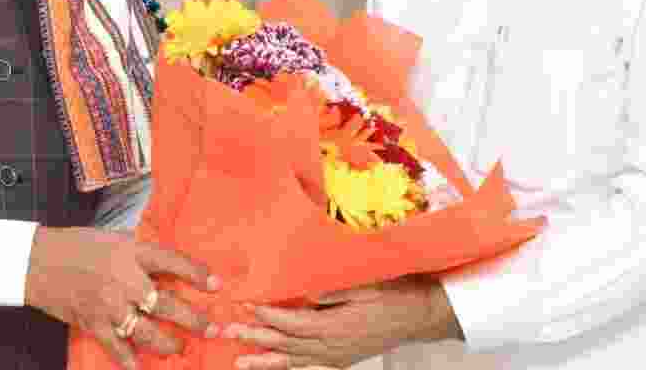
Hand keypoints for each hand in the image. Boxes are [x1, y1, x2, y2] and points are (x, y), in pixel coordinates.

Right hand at [25, 226, 221, 368]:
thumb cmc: (77, 245)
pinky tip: (140, 368)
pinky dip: (129, 360)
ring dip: (168, 343)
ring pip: (147, 331)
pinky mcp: (93, 323)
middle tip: (213, 329)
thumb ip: (140, 253)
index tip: (216, 285)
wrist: (36, 261)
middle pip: (166, 303)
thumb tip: (168, 267)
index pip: (172, 262)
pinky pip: (116, 347)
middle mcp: (124, 280)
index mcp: (131, 252)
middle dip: (194, 319)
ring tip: (180, 348)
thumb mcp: (115, 238)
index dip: (197, 273)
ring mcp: (109, 305)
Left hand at [222, 277, 461, 368]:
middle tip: (229, 333)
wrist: (416, 316)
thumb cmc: (392, 294)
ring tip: (239, 362)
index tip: (245, 306)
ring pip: (292, 361)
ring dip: (264, 361)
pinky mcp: (340, 361)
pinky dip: (288, 369)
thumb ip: (334, 291)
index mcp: (334, 326)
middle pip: (285, 344)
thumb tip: (307, 294)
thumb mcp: (365, 285)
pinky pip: (308, 369)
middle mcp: (330, 346)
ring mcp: (335, 357)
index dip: (266, 315)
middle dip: (255, 338)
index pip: (291, 322)